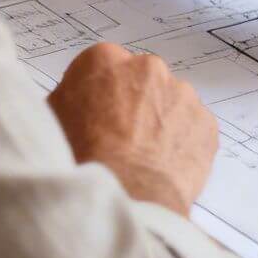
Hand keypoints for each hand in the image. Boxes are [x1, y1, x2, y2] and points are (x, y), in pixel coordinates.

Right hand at [48, 43, 217, 215]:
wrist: (124, 196)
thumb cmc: (82, 161)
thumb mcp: (52, 122)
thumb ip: (68, 99)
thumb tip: (75, 101)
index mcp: (103, 60)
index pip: (103, 67)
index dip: (99, 94)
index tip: (98, 113)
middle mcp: (146, 67)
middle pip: (141, 81)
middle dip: (135, 103)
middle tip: (122, 138)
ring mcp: (181, 93)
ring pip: (171, 103)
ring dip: (161, 122)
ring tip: (143, 157)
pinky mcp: (205, 121)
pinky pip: (193, 128)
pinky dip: (183, 144)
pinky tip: (163, 166)